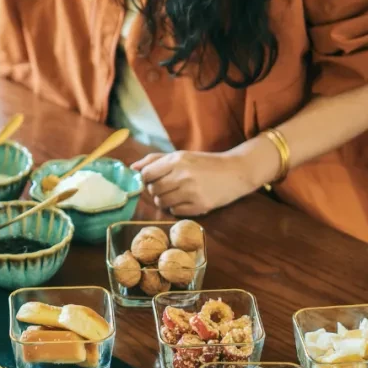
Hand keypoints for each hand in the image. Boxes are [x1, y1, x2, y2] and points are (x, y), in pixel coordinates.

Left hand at [131, 149, 266, 215]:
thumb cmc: (205, 163)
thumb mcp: (181, 155)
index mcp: (177, 160)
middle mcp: (182, 175)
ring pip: (161, 202)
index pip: (146, 174)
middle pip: (152, 190)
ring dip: (165, 200)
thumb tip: (132, 167)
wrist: (236, 172)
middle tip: (167, 187)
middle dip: (155, 191)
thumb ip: (155, 160)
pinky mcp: (200, 205)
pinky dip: (176, 208)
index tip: (153, 180)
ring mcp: (191, 192)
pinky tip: (186, 200)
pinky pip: (175, 211)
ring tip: (176, 194)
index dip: (146, 179)